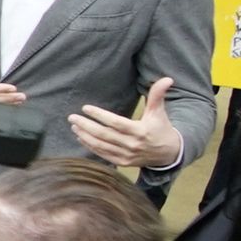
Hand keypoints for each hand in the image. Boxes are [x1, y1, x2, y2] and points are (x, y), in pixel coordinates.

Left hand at [66, 77, 182, 169]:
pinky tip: (81, 137)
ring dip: (85, 136)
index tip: (85, 108)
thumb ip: (158, 95)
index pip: (115, 123)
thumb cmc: (161, 128)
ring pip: (101, 146)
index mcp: (140, 131)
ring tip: (74, 126)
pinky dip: (90, 146)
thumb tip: (167, 78)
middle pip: (104, 135)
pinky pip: (103, 154)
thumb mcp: (159, 111)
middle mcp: (132, 144)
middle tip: (72, 117)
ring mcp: (126, 155)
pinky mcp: (123, 162)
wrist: (169, 153)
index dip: (99, 115)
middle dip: (86, 126)